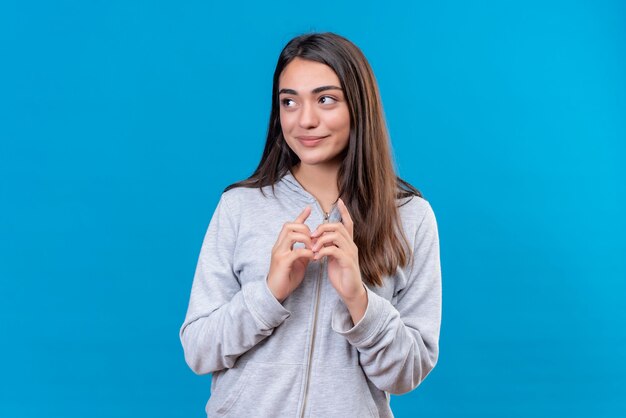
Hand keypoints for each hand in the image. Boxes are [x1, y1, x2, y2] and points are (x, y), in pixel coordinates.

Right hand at [267, 206, 315, 301]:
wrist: (276, 293)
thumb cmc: (286, 278)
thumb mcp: (298, 262)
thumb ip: (304, 252)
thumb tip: (313, 245)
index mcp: (282, 245)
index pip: (290, 225)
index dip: (300, 216)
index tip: (310, 208)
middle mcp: (278, 246)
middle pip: (289, 225)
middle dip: (304, 228)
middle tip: (313, 238)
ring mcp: (279, 253)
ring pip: (291, 234)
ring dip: (305, 238)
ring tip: (313, 247)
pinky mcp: (282, 262)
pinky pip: (295, 251)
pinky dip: (306, 252)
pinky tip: (312, 257)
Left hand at [310, 198, 366, 321]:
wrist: (350, 292)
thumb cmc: (341, 275)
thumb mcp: (334, 257)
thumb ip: (329, 246)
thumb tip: (320, 238)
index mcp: (348, 243)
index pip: (348, 223)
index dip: (344, 212)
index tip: (339, 201)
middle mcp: (351, 245)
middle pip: (338, 226)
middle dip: (323, 227)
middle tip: (311, 235)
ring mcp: (350, 253)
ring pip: (336, 236)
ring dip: (321, 239)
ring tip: (312, 248)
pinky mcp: (347, 262)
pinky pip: (334, 250)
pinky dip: (322, 251)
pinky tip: (316, 257)